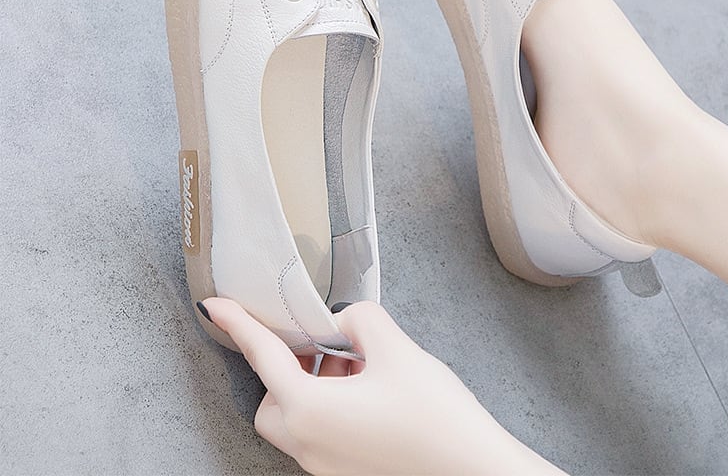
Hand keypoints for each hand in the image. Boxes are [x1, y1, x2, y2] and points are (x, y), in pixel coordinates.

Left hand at [202, 299, 563, 475]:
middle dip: (287, 366)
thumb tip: (345, 322)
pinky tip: (370, 393)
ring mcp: (326, 467)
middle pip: (272, 398)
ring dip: (313, 386)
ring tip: (357, 367)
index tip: (216, 304)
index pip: (263, 356)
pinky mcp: (347, 474)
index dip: (238, 324)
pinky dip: (331, 407)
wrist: (476, 473)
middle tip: (320, 343)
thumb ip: (360, 320)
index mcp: (310, 410)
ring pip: (296, 418)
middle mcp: (309, 445)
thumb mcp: (396, 349)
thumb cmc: (435, 416)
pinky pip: (321, 435)